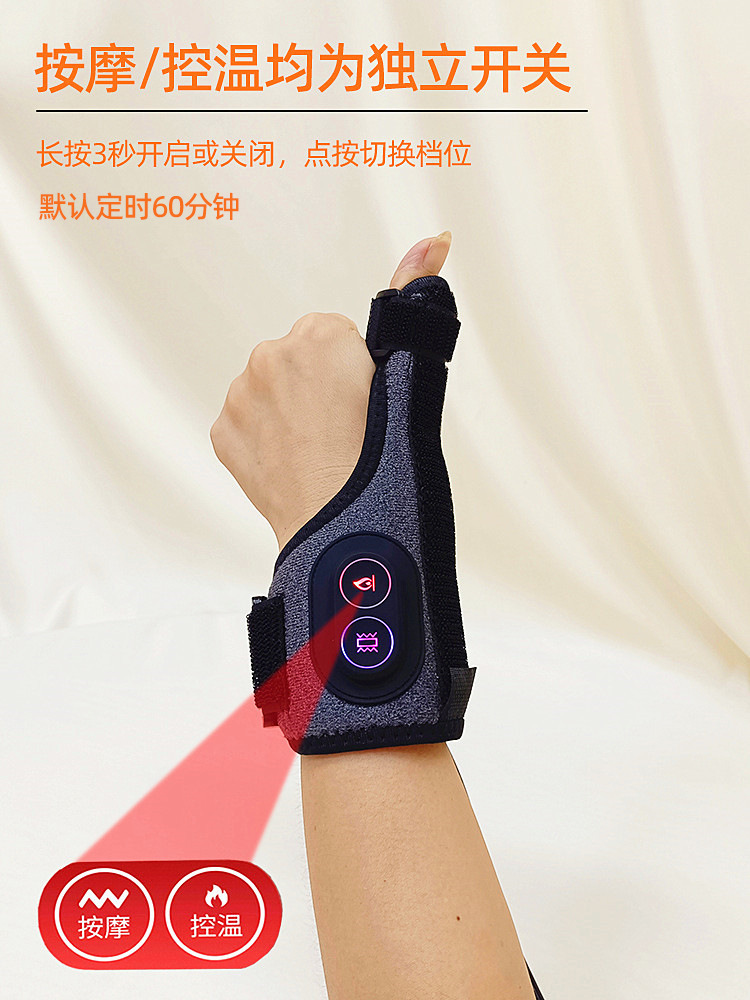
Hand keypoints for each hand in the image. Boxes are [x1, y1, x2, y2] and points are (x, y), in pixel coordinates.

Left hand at [210, 232, 452, 549]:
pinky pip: (246, 424)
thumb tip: (436, 237)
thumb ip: (414, 295)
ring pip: (270, 390)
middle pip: (300, 358)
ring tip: (319, 451)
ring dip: (289, 412)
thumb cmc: (380, 463)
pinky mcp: (223, 433)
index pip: (336, 336)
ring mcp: (241, 397)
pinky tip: (291, 463)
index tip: (364, 405)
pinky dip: (264, 440)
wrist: (341, 527)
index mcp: (317, 335)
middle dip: (319, 387)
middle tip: (344, 431)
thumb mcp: (409, 378)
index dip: (356, 373)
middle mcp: (269, 356)